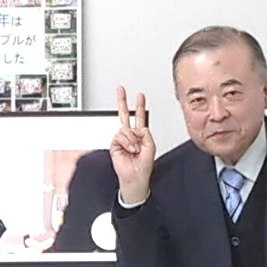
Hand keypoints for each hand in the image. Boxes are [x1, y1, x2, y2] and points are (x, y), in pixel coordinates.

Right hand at [110, 86, 155, 203]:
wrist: (135, 177)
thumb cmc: (143, 166)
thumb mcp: (151, 146)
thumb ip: (146, 134)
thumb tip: (137, 128)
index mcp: (140, 135)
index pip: (139, 117)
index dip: (139, 106)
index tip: (139, 95)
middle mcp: (130, 136)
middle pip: (125, 115)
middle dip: (123, 102)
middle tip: (120, 90)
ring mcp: (122, 140)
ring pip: (126, 129)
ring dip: (132, 140)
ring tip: (135, 150)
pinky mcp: (115, 144)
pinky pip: (121, 136)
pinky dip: (127, 143)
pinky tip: (129, 149)